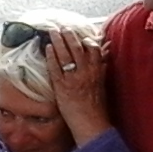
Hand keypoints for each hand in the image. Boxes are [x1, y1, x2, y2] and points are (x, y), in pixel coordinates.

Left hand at [44, 28, 110, 145]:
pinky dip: (51, 56)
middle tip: (63, 27)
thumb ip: (102, 68)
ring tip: (53, 32)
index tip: (81, 34)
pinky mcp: (62, 86)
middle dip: (70, 36)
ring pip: (66, 55)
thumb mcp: (102, 84)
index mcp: (97, 71)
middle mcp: (86, 72)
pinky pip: (55, 68)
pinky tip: (48, 48)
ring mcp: (73, 78)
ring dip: (59, 41)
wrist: (91, 124)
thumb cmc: (97, 107)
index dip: (86, 39)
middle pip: (78, 48)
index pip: (93, 49)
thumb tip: (104, 54)